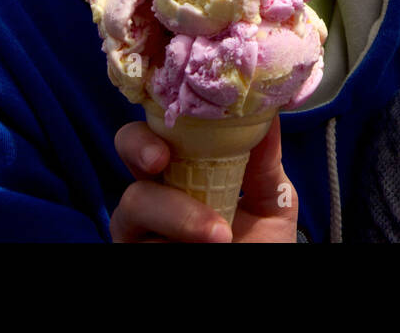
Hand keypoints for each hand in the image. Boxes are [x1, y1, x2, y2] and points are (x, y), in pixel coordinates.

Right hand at [110, 115, 299, 241]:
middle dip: (138, 145)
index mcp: (188, 166)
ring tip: (219, 235)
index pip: (166, 126)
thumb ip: (266, 162)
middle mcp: (159, 190)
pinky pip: (135, 242)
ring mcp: (142, 227)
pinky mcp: (134, 252)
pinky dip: (172, 239)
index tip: (186, 113)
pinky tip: (204, 244)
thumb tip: (270, 113)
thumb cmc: (261, 245)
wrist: (259, 286)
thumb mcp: (272, 202)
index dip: (167, 112)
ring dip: (176, 212)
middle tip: (160, 159)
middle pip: (127, 148)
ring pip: (133, 201)